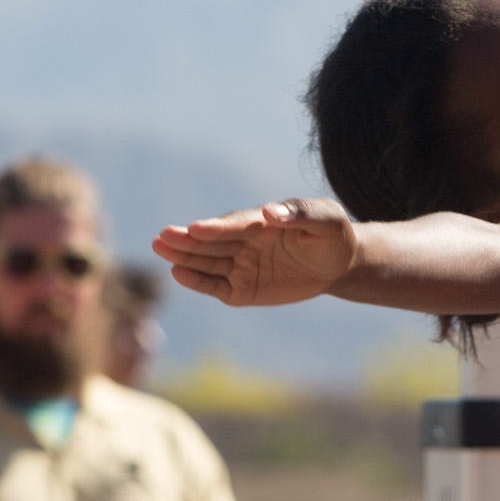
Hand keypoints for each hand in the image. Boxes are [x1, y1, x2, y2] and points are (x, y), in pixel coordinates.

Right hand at [153, 198, 359, 308]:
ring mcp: (241, 264)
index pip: (235, 226)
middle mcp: (244, 241)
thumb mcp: (326, 220)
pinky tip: (179, 273)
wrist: (338, 263)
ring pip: (208, 261)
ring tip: (161, 248)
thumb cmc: (332, 234)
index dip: (217, 228)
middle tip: (163, 236)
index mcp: (261, 222)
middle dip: (188, 240)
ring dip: (184, 256)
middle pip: (212, 242)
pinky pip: (216, 286)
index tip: (196, 228)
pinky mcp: (241, 288)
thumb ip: (301, 215)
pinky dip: (198, 281)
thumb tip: (272, 212)